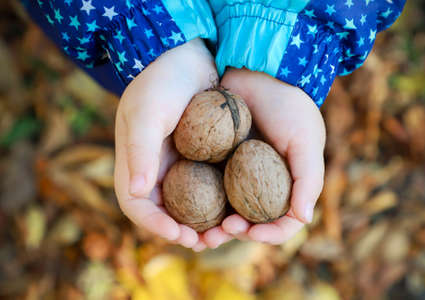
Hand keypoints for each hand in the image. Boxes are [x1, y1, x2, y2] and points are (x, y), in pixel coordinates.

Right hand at [114, 39, 228, 249]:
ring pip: (187, 203)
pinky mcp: (198, 156)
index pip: (137, 206)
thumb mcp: (148, 113)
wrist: (186, 55)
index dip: (156, 226)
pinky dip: (217, 200)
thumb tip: (138, 193)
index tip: (182, 235)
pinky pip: (206, 185)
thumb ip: (141, 151)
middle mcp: (154, 169)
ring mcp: (177, 164)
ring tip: (226, 232)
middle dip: (184, 231)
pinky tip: (235, 207)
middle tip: (209, 242)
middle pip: (164, 212)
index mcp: (134, 163)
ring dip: (203, 221)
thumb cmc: (162, 81)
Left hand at [211, 68, 325, 244]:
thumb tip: (303, 219)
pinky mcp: (216, 159)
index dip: (269, 234)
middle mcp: (262, 182)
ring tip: (199, 231)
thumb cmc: (288, 105)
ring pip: (225, 210)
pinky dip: (199, 201)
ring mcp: (237, 172)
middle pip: (250, 221)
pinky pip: (207, 187)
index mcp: (288, 183)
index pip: (282, 222)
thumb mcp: (305, 140)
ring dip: (213, 225)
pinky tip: (187, 209)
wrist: (257, 70)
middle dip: (235, 233)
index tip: (253, 233)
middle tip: (216, 234)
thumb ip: (308, 179)